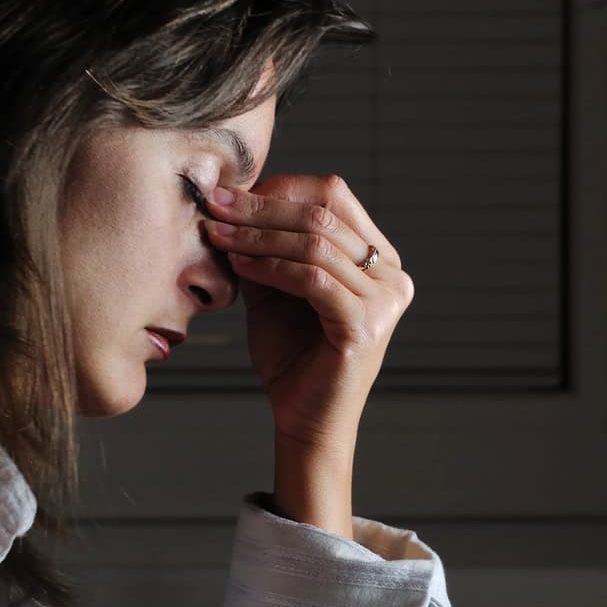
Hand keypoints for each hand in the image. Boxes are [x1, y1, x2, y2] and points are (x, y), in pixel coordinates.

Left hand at [200, 174, 410, 450]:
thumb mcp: (278, 286)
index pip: (334, 197)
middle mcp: (392, 276)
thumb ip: (270, 245)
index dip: (281, 188)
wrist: (304, 419)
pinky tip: (238, 266)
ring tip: (217, 236)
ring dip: (257, 236)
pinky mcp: (366, 325)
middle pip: (323, 214)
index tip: (228, 195)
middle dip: (260, 207)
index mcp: (380, 259)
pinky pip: (311, 279)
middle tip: (213, 205)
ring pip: (315, 244)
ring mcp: (385, 301)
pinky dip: (270, 267)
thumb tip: (233, 197)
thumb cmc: (291, 355)